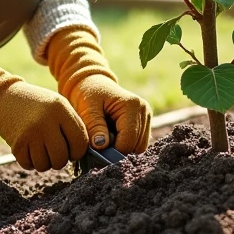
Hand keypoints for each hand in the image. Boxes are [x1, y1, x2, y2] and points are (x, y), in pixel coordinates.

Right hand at [0, 78, 88, 169]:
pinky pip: (29, 165)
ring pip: (45, 165)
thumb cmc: (36, 104)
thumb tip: (83, 153)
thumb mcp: (58, 105)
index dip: (77, 151)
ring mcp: (30, 134)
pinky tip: (29, 148)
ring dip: (44, 161)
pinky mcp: (17, 144)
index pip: (80, 142)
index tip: (71, 149)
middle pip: (61, 158)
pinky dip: (30, 161)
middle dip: (59, 159)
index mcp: (60, 110)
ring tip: (40, 147)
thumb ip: (72, 125)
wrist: (4, 97)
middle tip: (53, 150)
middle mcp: (46, 122)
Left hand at [45, 25, 151, 153]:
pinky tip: (113, 134)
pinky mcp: (144, 122)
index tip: (97, 147)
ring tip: (107, 135)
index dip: (112, 150)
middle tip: (101, 140)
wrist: (92, 83)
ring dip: (122, 147)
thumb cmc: (87, 93)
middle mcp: (144, 110)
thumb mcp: (87, 108)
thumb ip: (94, 126)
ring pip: (139, 147)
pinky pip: (138, 143)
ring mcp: (146, 116)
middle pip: (136, 146)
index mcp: (132, 105)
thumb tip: (101, 146)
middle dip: (117, 149)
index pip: (128, 141)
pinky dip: (125, 144)